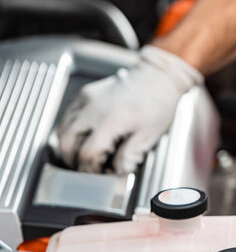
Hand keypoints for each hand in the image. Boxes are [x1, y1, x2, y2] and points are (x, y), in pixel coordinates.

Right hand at [57, 45, 201, 172]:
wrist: (157, 78)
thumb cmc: (157, 106)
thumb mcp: (149, 137)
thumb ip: (128, 156)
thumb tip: (115, 171)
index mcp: (110, 122)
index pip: (87, 153)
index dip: (90, 168)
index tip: (98, 173)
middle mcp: (92, 110)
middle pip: (66, 143)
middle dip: (73, 160)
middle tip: (86, 168)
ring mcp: (85, 100)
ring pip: (62, 130)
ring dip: (68, 146)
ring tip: (83, 155)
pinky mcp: (84, 94)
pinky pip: (67, 116)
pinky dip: (69, 131)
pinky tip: (83, 138)